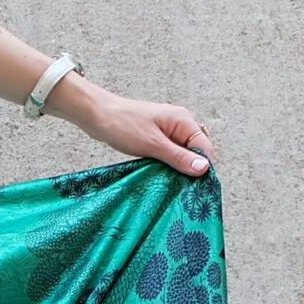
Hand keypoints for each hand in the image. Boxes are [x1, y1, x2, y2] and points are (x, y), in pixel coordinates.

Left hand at [50, 76, 216, 177]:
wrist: (97, 116)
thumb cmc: (123, 125)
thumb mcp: (153, 145)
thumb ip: (179, 157)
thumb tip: (204, 168)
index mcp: (183, 121)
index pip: (205, 147)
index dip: (203, 167)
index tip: (196, 187)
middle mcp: (180, 124)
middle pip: (195, 152)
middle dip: (190, 169)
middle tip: (182, 188)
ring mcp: (168, 132)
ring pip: (182, 156)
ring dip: (177, 169)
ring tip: (170, 183)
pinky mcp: (158, 139)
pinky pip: (170, 155)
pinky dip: (167, 166)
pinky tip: (161, 176)